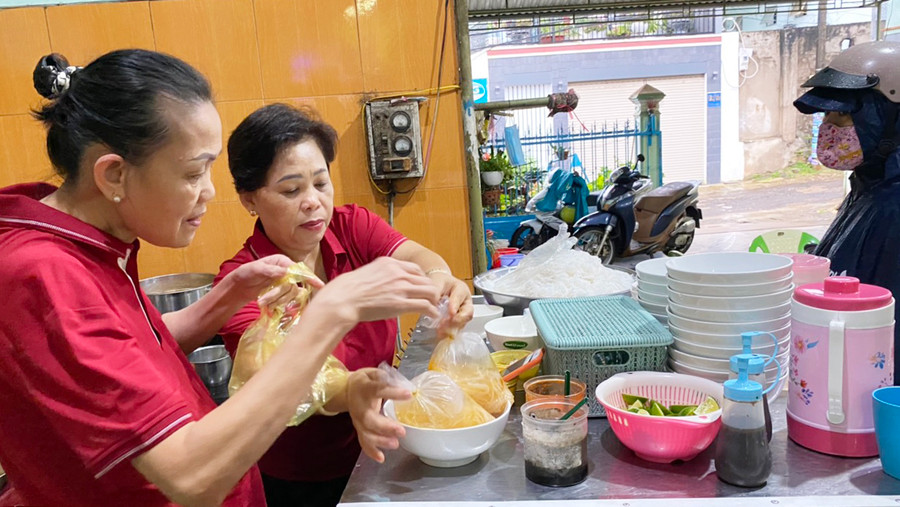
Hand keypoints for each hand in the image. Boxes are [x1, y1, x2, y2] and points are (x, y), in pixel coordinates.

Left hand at [223, 255, 323, 308]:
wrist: (238, 287)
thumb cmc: (244, 274)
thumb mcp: (254, 269)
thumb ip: (269, 270)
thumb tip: (285, 272)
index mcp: (281, 261)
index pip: (299, 270)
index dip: (310, 277)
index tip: (319, 285)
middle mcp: (286, 271)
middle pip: (293, 286)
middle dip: (279, 295)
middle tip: (263, 300)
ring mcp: (284, 283)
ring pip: (290, 295)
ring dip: (276, 300)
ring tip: (262, 302)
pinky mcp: (281, 293)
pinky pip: (287, 300)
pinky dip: (277, 304)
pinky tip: (268, 305)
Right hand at [312, 257, 439, 325]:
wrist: (343, 299)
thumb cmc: (349, 289)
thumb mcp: (367, 273)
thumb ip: (381, 275)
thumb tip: (385, 283)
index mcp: (389, 263)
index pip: (415, 269)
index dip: (421, 279)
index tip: (421, 288)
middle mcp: (398, 272)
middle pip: (426, 279)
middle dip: (430, 290)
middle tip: (430, 300)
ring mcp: (401, 287)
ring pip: (430, 291)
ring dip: (434, 300)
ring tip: (433, 308)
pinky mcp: (401, 303)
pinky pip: (425, 305)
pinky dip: (432, 311)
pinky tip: (432, 315)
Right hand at [347, 368, 410, 462]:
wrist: (346, 389)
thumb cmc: (365, 381)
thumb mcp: (373, 373)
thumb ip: (386, 377)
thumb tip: (403, 384)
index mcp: (365, 388)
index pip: (379, 390)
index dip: (393, 392)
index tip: (408, 394)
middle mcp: (360, 406)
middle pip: (369, 419)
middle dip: (385, 427)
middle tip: (401, 431)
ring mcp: (358, 419)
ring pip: (366, 433)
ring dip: (380, 440)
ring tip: (395, 444)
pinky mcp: (359, 428)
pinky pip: (363, 441)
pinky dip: (371, 451)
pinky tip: (381, 458)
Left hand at [428, 272, 472, 334]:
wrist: (437, 286)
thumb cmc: (439, 282)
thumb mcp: (437, 282)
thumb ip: (435, 292)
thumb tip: (432, 304)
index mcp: (462, 289)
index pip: (460, 297)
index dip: (455, 306)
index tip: (451, 312)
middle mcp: (465, 302)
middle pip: (467, 313)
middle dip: (458, 320)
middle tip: (446, 323)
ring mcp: (462, 313)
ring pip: (462, 322)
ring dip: (452, 327)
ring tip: (441, 330)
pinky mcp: (456, 321)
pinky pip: (455, 328)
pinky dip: (448, 332)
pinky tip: (440, 333)